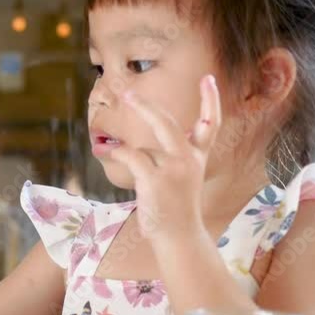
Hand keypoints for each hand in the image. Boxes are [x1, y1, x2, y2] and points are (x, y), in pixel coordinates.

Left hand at [110, 75, 222, 240]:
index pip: (211, 123)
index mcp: (198, 157)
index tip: (208, 78)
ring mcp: (173, 169)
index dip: (211, 100)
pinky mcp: (155, 179)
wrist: (179, 237)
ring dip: (122, 144)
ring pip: (144, 144)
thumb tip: (137, 144)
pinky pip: (131, 155)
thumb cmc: (175, 208)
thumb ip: (169, 158)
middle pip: (167, 123)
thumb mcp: (181, 179)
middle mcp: (188, 160)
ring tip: (104, 145)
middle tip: (128, 93)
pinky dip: (115, 151)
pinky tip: (103, 150)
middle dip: (146, 106)